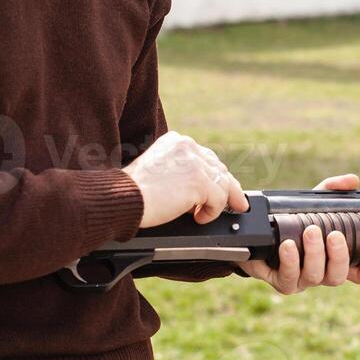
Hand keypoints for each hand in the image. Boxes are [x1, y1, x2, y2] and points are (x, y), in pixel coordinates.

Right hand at [124, 131, 248, 227]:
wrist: (123, 198)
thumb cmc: (131, 191)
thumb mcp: (157, 170)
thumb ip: (179, 171)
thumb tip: (201, 190)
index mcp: (176, 141)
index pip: (206, 157)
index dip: (215, 174)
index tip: (224, 187)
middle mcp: (187, 146)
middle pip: (219, 168)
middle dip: (228, 188)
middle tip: (236, 203)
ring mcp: (194, 162)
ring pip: (223, 184)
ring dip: (217, 203)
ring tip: (205, 215)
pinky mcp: (199, 181)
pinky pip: (218, 199)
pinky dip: (211, 212)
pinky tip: (199, 218)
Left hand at [239, 174, 359, 293]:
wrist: (255, 232)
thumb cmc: (290, 220)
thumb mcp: (312, 202)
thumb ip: (332, 191)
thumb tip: (352, 181)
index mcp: (333, 259)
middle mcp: (321, 273)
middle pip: (338, 276)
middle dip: (338, 256)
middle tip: (333, 234)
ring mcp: (302, 280)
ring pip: (316, 276)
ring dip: (315, 254)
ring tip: (310, 231)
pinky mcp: (281, 282)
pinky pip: (289, 278)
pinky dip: (291, 260)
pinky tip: (288, 246)